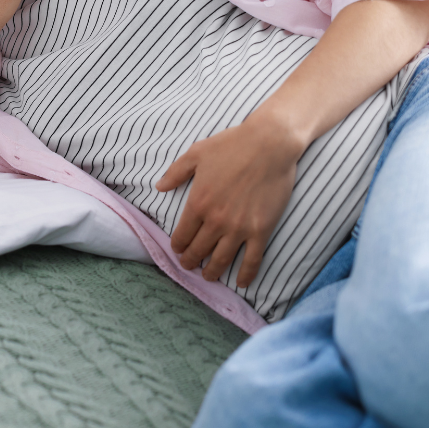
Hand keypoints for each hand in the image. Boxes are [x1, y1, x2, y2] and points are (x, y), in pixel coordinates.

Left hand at [156, 115, 306, 286]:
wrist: (269, 144)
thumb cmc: (232, 144)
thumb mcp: (197, 153)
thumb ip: (176, 172)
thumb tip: (158, 187)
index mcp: (198, 202)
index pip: (182, 235)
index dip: (178, 246)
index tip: (178, 250)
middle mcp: (216, 220)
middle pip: (199, 250)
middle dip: (191, 261)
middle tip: (189, 266)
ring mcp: (239, 228)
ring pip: (221, 260)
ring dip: (212, 272)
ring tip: (208, 277)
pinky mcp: (261, 230)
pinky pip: (252, 260)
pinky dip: (246, 274)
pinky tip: (242, 283)